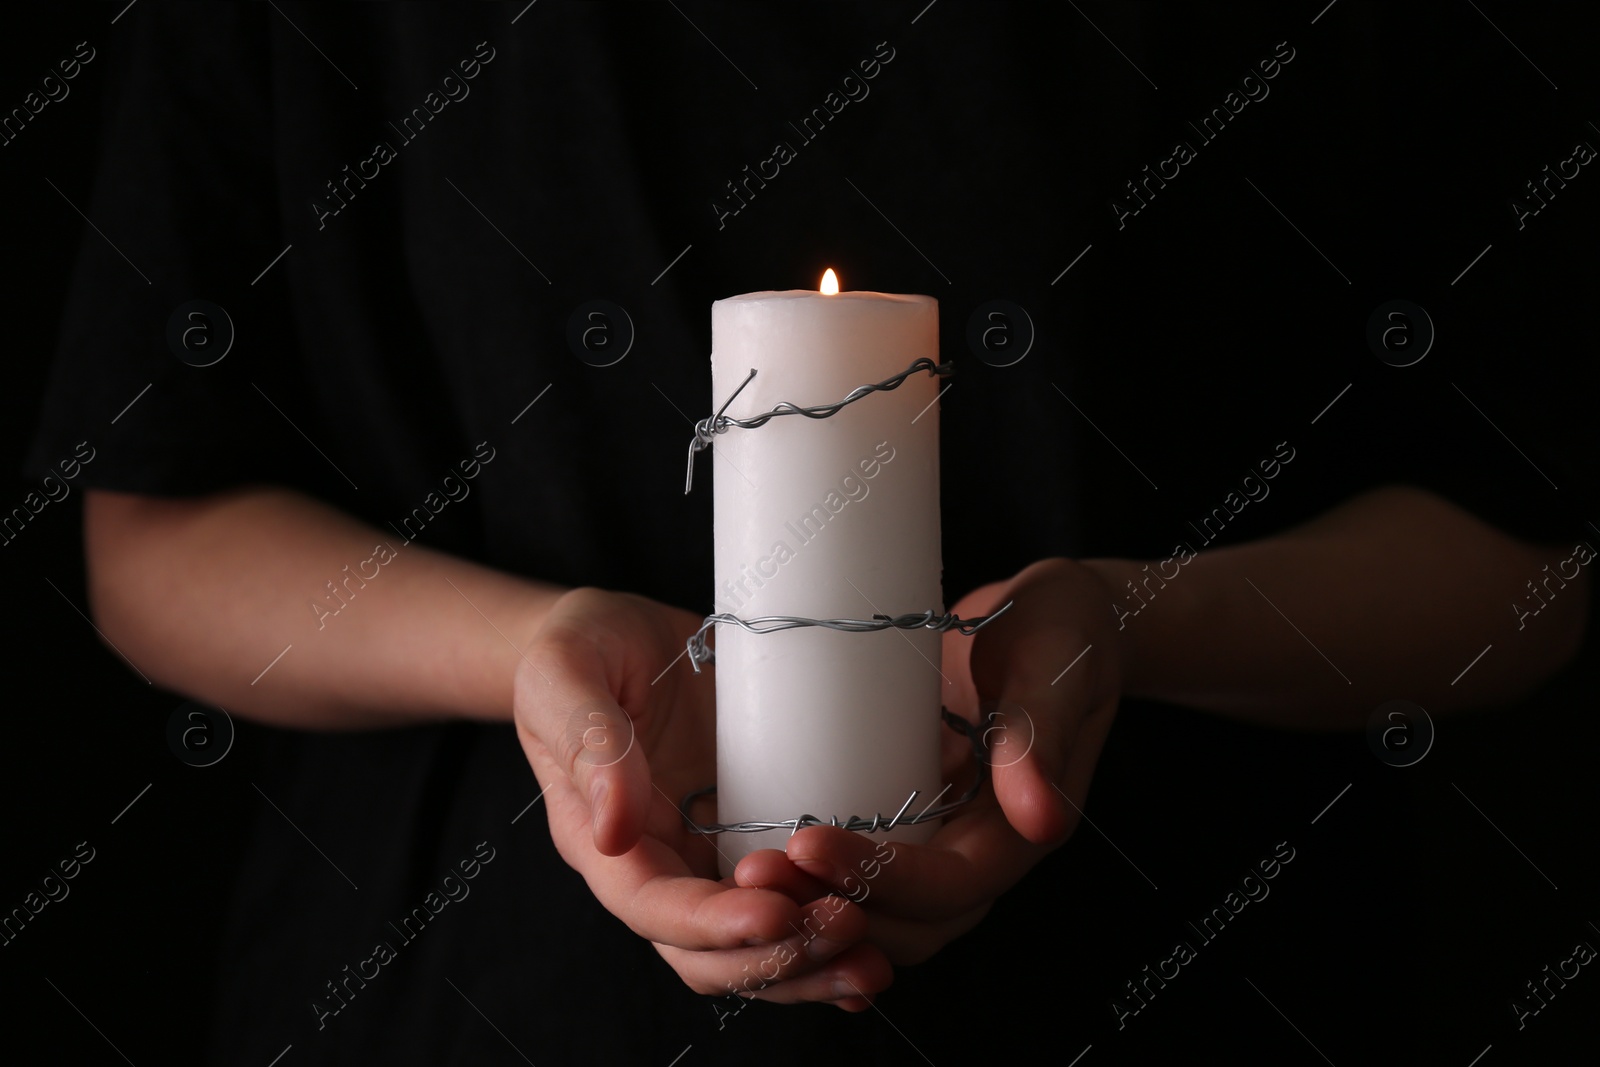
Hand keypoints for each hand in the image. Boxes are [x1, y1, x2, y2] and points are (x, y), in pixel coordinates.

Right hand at [513, 587, 892, 1007]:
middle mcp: (654, 863)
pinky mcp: (750, 835)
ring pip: (750, 947)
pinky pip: (786, 905)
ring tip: (871, 961)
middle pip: (705, 953)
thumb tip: (613, 831)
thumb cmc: (583, 644)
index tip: (775, 913)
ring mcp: (705, 856)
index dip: (714, 925)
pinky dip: (823, 937)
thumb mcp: (566, 673)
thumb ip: (587, 742)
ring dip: (809, 965)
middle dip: (774, 957)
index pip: (652, 907)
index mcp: (598, 837)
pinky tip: (879, 937)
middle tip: (846, 927)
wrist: (620, 630)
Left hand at [755, 558, 1123, 964]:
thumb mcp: (1054, 668)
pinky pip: (864, 872)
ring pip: (880, 912)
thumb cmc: (1063, 633)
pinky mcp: (911, 817)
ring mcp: (944, 839)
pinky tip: (757, 857)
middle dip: (831, 908)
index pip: (949, 886)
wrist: (1055, 619)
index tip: (806, 843)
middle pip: (908, 922)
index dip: (880, 877)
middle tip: (753, 876)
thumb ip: (1042, 734)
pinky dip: (819, 881)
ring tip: (746, 875)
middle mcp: (982, 851)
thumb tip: (1040, 818)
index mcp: (1021, 831)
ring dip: (815, 905)